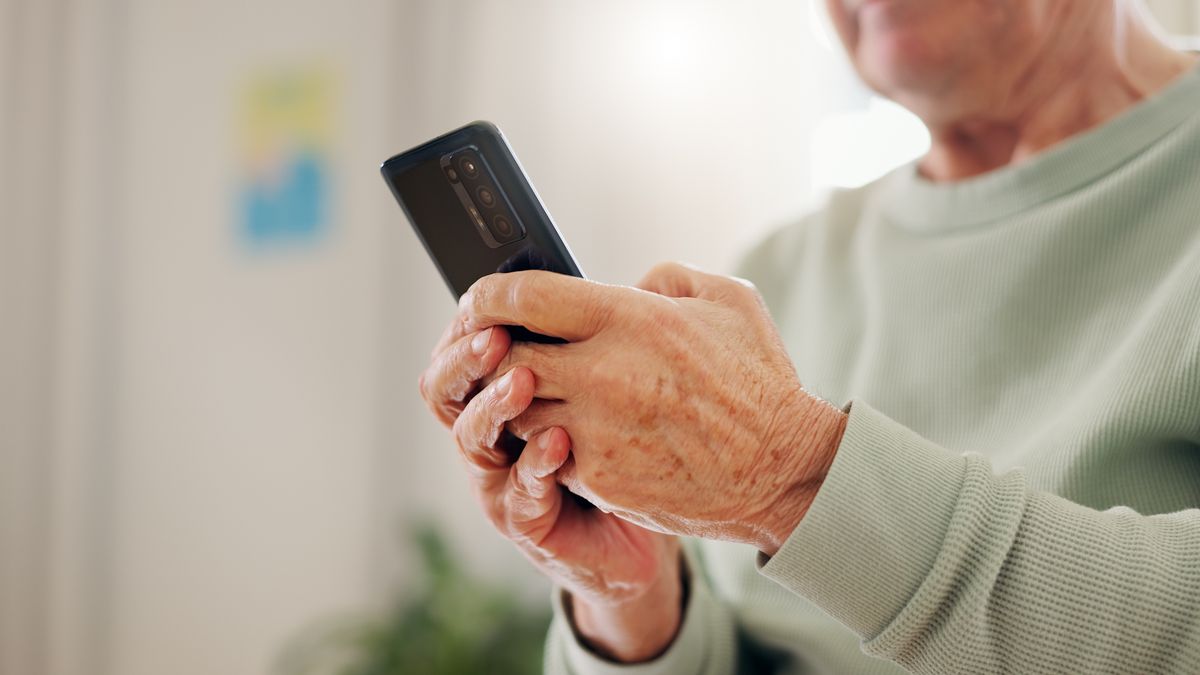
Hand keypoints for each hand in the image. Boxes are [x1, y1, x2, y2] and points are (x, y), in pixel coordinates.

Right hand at [418, 320, 682, 661]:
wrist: (652, 526)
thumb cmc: (626, 441)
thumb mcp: (606, 380)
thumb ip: (589, 340)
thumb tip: (597, 283)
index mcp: (499, 392)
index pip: (461, 348)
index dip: (469, 322)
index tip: (491, 296)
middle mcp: (489, 435)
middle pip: (445, 389)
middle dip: (465, 359)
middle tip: (493, 337)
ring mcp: (500, 480)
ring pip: (472, 438)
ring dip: (494, 405)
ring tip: (524, 379)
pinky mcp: (526, 521)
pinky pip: (520, 491)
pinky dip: (536, 464)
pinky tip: (559, 441)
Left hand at [459, 263, 847, 554]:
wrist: (783, 470)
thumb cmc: (757, 380)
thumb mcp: (726, 300)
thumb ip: (664, 278)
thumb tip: (623, 284)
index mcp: (630, 317)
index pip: (524, 296)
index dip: (489, 296)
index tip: (482, 301)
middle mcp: (604, 370)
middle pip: (507, 355)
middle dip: (497, 353)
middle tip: (501, 352)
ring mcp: (596, 427)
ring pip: (518, 409)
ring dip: (523, 401)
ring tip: (546, 394)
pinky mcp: (599, 475)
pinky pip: (547, 453)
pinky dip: (553, 444)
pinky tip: (577, 435)